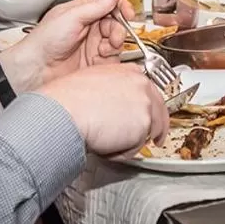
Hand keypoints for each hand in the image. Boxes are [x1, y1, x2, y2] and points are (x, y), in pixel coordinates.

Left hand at [0, 0, 129, 90]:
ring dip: (115, 43)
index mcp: (82, 12)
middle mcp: (89, 28)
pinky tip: (102, 56)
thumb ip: (96, 5)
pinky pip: (113, 58)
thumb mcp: (71, 17)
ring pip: (117, 41)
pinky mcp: (95, 63)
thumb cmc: (43, 41)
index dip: (119, 7)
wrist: (36, 69)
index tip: (126, 11)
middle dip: (118, 28)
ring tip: (104, 47)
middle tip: (113, 34)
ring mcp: (92, 46)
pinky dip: (112, 57)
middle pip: (115, 23)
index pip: (108, 5)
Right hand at [43, 62, 168, 156]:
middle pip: (159, 111)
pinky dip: (122, 152)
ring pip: (147, 132)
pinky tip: (106, 146)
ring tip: (109, 143)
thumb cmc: (68, 99)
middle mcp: (141, 84)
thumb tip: (113, 104)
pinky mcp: (144, 124)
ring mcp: (145, 103)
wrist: (65, 110)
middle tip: (152, 140)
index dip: (148, 109)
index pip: (149, 92)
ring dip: (131, 142)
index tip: (148, 118)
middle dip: (154, 129)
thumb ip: (111, 91)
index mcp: (129, 71)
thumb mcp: (93, 83)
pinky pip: (137, 147)